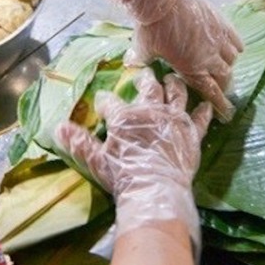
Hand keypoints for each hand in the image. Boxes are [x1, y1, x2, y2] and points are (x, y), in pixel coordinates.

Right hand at [54, 69, 212, 252]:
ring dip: (175, 85)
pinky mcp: (191, 133)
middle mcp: (150, 111)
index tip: (102, 101)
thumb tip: (57, 128)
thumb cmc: (123, 176)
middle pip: (148, 88)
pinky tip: (206, 105)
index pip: (110, 102)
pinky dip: (203, 111)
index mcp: (125, 117)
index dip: (105, 101)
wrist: (155, 190)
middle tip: (144, 74)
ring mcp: (174, 120)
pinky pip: (200, 119)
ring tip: (174, 78)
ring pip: (176, 94)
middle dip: (144, 78)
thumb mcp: (95, 159)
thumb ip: (79, 142)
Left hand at [115, 0, 242, 119]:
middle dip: (225, 85)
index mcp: (191, 69)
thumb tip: (131, 66)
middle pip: (226, 77)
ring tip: (225, 66)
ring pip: (232, 59)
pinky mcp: (221, 23)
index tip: (227, 113)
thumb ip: (141, 61)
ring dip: (229, 66)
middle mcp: (209, 57)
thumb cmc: (149, 27)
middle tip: (223, 88)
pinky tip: (235, 49)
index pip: (212, 92)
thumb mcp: (142, 49)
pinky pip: (236, 40)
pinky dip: (236, 47)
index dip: (221, 104)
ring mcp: (217, 39)